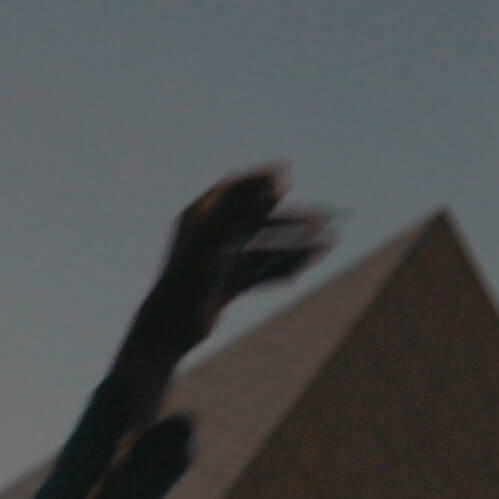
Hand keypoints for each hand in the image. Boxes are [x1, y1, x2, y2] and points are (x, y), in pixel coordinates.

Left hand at [124, 166, 336, 372]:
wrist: (171, 325)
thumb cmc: (187, 275)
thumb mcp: (217, 234)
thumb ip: (247, 207)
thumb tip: (279, 184)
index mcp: (197, 216)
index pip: (231, 188)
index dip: (259, 178)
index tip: (286, 172)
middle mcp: (209, 236)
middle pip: (256, 220)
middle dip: (291, 219)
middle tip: (322, 217)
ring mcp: (219, 263)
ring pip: (264, 248)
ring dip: (295, 245)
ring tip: (327, 244)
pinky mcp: (227, 287)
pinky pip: (261, 273)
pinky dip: (284, 268)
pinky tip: (306, 267)